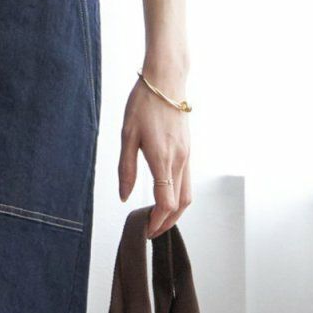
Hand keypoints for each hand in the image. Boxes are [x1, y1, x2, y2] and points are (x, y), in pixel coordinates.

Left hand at [117, 74, 190, 235]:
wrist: (166, 81)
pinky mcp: (188, 150)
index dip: (157, 221)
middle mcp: (180, 160)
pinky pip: (187, 181)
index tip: (146, 230)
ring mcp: (187, 155)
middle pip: (180, 204)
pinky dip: (178, 196)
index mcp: (163, 158)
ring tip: (158, 219)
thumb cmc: (144, 104)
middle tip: (152, 231)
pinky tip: (165, 197)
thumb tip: (124, 196)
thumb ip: (126, 169)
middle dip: (167, 223)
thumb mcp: (127, 135)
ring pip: (187, 194)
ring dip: (175, 212)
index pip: (166, 202)